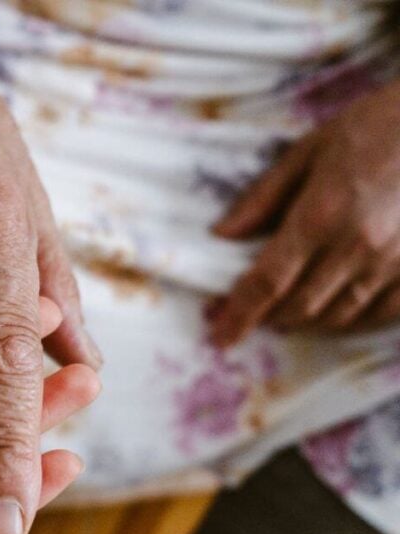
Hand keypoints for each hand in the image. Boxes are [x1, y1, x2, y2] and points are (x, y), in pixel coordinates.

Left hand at [212, 79, 399, 344]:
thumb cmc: (376, 127)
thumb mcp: (308, 151)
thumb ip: (263, 198)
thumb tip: (221, 234)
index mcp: (319, 216)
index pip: (267, 282)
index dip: (240, 315)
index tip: (221, 337)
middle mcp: (356, 246)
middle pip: (300, 307)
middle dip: (270, 317)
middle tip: (255, 314)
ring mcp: (394, 262)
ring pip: (339, 316)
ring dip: (308, 321)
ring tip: (290, 311)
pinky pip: (381, 314)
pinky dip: (352, 319)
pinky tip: (338, 309)